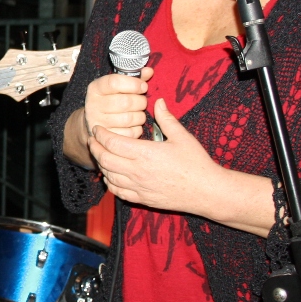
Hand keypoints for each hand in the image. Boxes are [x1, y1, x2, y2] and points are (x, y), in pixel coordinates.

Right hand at [81, 65, 155, 139]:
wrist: (94, 121)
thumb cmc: (111, 99)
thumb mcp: (118, 86)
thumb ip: (134, 78)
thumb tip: (149, 71)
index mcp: (95, 88)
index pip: (115, 82)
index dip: (134, 84)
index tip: (143, 87)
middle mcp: (93, 105)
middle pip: (126, 102)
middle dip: (141, 102)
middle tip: (142, 102)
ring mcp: (98, 123)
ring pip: (130, 118)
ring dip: (140, 116)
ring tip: (138, 113)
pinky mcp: (106, 137)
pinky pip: (130, 133)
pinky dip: (137, 128)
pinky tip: (133, 124)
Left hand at [89, 98, 224, 212]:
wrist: (207, 191)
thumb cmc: (196, 163)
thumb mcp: (182, 137)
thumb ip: (166, 119)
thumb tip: (158, 102)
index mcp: (144, 153)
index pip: (112, 142)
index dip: (100, 134)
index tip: (97, 128)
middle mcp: (137, 171)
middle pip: (105, 159)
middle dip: (95, 148)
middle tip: (93, 139)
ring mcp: (138, 187)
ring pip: (108, 176)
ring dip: (101, 164)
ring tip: (101, 154)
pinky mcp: (142, 199)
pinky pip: (118, 192)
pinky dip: (110, 183)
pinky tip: (110, 176)